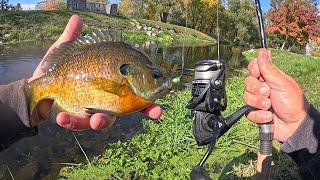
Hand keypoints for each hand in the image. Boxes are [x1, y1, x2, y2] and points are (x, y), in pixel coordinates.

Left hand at [29, 15, 161, 129]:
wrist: (40, 86)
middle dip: (144, 111)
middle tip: (157, 112)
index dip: (150, 101)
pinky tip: (62, 117)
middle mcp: (105, 99)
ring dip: (101, 122)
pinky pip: (76, 123)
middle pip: (129, 108)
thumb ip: (72, 38)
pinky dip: (70, 121)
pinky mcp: (76, 118)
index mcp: (110, 83)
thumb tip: (78, 18)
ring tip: (96, 119)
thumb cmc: (57, 68)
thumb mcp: (64, 52)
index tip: (161, 106)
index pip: (135, 92)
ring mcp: (91, 110)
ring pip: (103, 121)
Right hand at [244, 48, 308, 141]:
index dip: (253, 70)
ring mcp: (257, 100)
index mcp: (269, 77)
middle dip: (257, 90)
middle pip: (247, 82)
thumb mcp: (282, 83)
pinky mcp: (255, 113)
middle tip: (268, 93)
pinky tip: (269, 117)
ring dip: (258, 103)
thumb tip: (263, 50)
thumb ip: (269, 68)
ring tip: (269, 107)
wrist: (294, 126)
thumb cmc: (293, 103)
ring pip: (246, 97)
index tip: (258, 73)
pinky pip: (248, 112)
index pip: (253, 67)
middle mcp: (261, 87)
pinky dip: (259, 116)